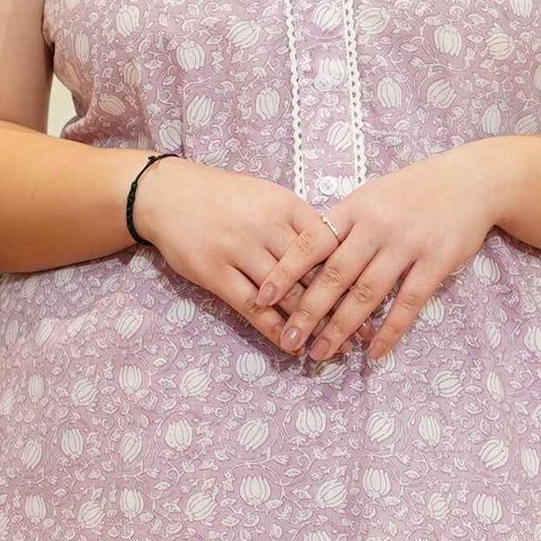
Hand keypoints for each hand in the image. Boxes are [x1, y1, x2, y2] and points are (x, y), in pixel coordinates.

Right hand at [130, 155, 340, 345]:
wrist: (168, 194)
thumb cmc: (224, 197)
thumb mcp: (267, 197)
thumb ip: (298, 223)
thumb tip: (337, 253)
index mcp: (285, 205)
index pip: (329, 245)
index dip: (351, 274)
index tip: (372, 297)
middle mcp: (266, 227)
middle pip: (311, 273)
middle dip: (339, 306)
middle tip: (360, 332)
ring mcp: (239, 250)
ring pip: (285, 295)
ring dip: (310, 324)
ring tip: (331, 346)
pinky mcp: (215, 273)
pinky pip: (251, 308)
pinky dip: (274, 329)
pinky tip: (291, 345)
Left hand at [251, 147, 506, 364]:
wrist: (471, 181)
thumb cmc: (414, 191)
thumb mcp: (372, 196)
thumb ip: (343, 225)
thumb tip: (303, 260)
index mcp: (355, 208)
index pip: (311, 242)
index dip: (285, 272)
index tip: (261, 298)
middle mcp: (377, 226)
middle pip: (334, 276)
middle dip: (308, 312)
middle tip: (289, 341)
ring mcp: (407, 244)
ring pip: (367, 294)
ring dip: (341, 328)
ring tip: (321, 353)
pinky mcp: (436, 262)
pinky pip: (408, 303)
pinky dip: (389, 331)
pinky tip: (373, 353)